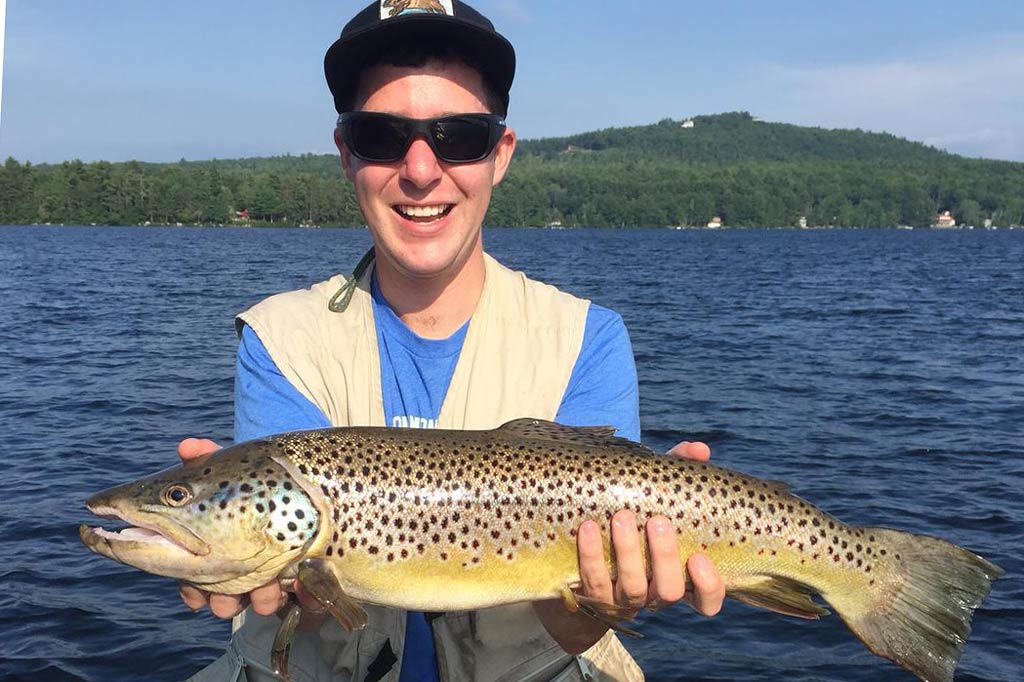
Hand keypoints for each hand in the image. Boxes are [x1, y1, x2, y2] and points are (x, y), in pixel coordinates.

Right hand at [176, 438, 328, 627]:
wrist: (328, 485)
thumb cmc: (270, 481)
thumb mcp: (239, 469)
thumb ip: (209, 460)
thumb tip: (186, 445)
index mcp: (223, 548)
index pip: (198, 577)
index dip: (194, 589)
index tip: (196, 593)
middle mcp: (250, 568)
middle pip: (228, 597)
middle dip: (226, 601)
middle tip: (229, 599)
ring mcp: (284, 577)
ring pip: (266, 602)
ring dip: (264, 599)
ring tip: (270, 589)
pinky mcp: (318, 583)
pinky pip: (313, 600)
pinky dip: (309, 596)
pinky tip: (305, 585)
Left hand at [535, 440, 725, 653]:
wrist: (576, 552)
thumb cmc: (632, 517)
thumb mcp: (655, 496)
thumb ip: (678, 473)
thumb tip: (699, 449)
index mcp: (678, 576)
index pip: (707, 600)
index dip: (708, 587)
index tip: (699, 559)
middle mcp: (653, 593)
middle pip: (669, 591)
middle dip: (664, 557)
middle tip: (656, 522)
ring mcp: (622, 599)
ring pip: (632, 588)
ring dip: (627, 553)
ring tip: (621, 517)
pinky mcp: (590, 595)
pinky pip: (593, 581)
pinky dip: (591, 555)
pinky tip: (588, 527)